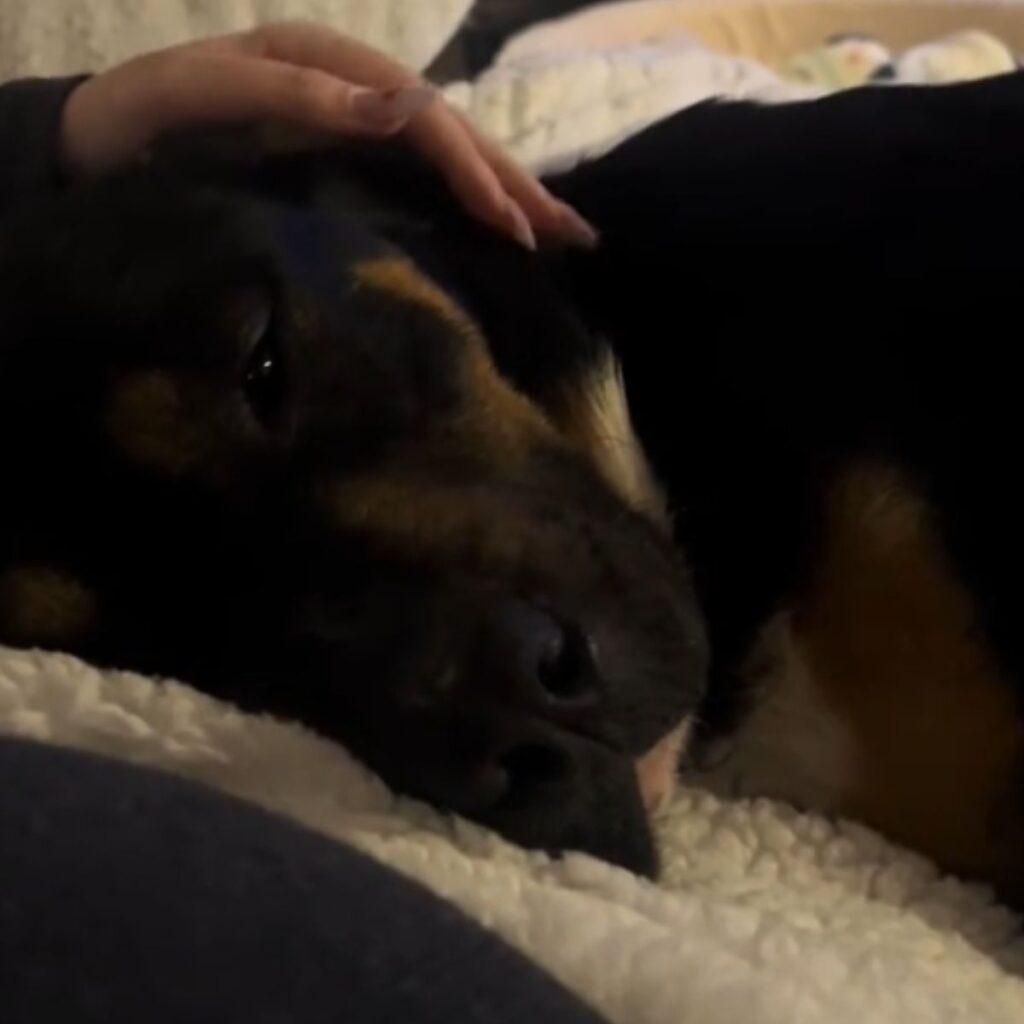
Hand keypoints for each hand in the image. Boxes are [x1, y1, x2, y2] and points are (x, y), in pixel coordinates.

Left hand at [60, 21, 597, 249]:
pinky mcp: (344, 153)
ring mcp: (351, 119)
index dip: (472, 170)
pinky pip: (421, 173)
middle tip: (575, 234)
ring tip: (563, 231)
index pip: (424, 119)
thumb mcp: (206, 92)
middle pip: (453, 132)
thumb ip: (296, 91)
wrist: (102, 136)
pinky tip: (498, 219)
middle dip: (516, 184)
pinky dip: (469, 197)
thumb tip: (403, 109)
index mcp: (327, 66)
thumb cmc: (142, 115)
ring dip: (509, 191)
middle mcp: (351, 88)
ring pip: (448, 151)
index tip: (512, 227)